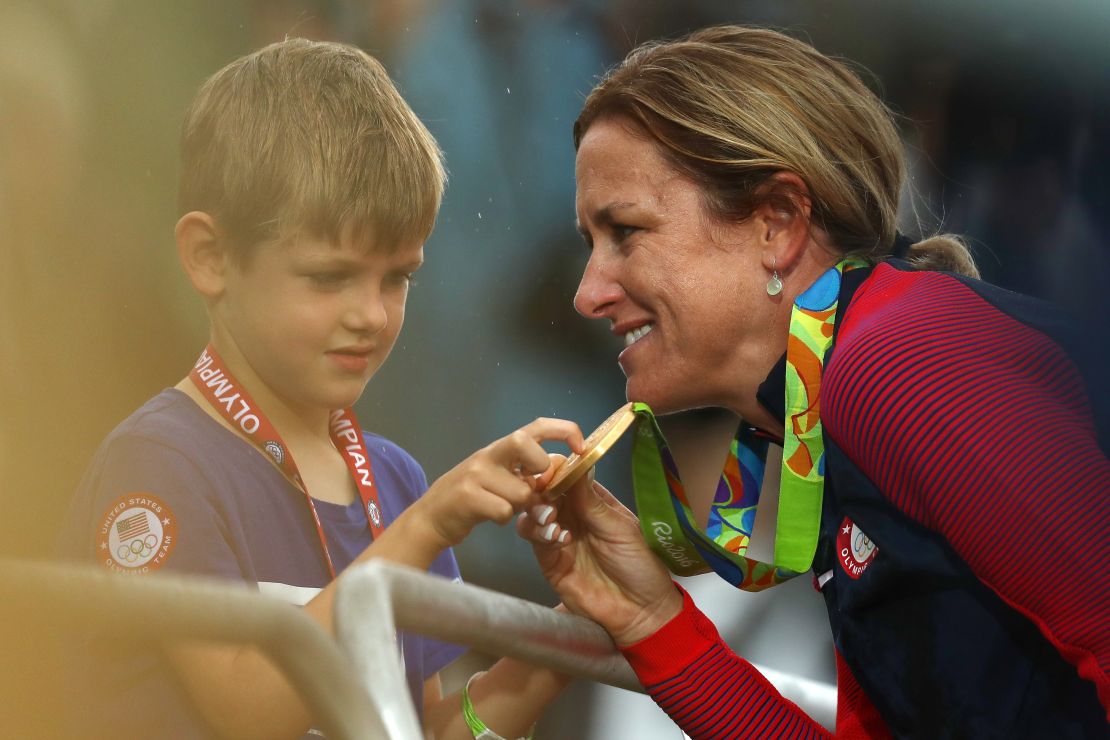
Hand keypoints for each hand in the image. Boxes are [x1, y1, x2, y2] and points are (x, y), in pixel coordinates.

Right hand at [414, 418, 583, 550]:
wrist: (430, 518)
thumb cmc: (473, 497)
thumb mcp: (499, 477)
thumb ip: (525, 472)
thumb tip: (558, 470)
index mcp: (501, 448)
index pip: (536, 427)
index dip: (563, 430)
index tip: (581, 447)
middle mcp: (488, 455)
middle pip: (522, 442)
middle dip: (538, 465)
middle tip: (533, 484)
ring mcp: (475, 474)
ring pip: (521, 491)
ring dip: (521, 506)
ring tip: (505, 506)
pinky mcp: (466, 497)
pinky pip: (504, 511)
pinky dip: (504, 518)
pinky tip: (491, 516)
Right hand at [517, 470, 682, 645]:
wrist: (639, 612)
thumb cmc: (640, 566)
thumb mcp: (621, 529)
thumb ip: (593, 503)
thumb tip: (577, 467)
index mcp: (593, 502)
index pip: (568, 476)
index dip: (556, 469)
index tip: (549, 469)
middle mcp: (573, 515)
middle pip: (545, 491)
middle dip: (541, 489)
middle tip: (544, 495)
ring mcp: (559, 536)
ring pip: (532, 513)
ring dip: (537, 511)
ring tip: (551, 520)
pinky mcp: (549, 560)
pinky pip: (533, 538)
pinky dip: (538, 533)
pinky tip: (556, 539)